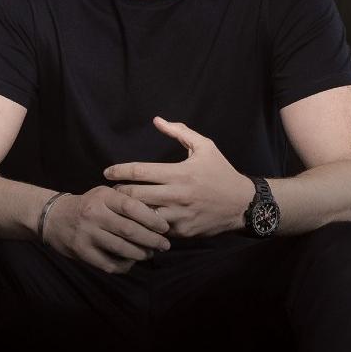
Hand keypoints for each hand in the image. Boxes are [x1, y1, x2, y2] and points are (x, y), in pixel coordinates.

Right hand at [42, 185, 170, 273]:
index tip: (165, 227)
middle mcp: (94, 214)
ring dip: (141, 254)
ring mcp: (87, 234)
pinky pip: (109, 263)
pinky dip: (124, 265)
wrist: (54, 217)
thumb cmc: (88, 206)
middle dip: (152, 240)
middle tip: (164, 245)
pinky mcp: (82, 251)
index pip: (132, 207)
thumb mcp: (104, 195)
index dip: (152, 219)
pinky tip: (130, 261)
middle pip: (129, 230)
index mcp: (102, 197)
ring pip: (121, 248)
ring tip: (150, 253)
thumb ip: (126, 202)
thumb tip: (157, 217)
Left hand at [105, 116, 254, 237]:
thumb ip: (180, 132)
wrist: (243, 204)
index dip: (119, 171)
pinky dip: (146, 225)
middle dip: (119, 193)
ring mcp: (180, 215)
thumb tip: (156, 120)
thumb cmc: (221, 173)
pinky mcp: (183, 232)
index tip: (107, 172)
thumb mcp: (205, 147)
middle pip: (135, 195)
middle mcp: (178, 195)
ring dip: (130, 211)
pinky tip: (138, 221)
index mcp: (179, 173)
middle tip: (112, 191)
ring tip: (121, 207)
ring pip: (143, 215)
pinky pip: (157, 229)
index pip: (140, 171)